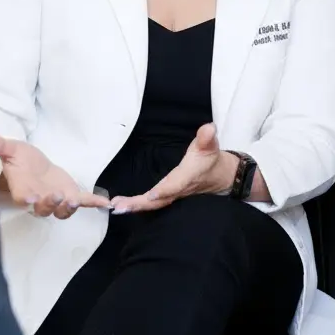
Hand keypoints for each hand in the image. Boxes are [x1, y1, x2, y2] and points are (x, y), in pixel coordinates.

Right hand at [0, 133, 109, 218]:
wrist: (35, 168)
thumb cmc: (21, 161)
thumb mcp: (11, 149)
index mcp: (22, 189)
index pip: (22, 197)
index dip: (25, 198)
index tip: (28, 197)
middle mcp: (39, 200)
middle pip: (43, 208)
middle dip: (49, 204)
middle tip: (56, 196)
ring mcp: (57, 201)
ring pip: (61, 210)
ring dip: (68, 208)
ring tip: (75, 201)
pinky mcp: (71, 197)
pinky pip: (83, 202)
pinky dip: (94, 203)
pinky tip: (106, 203)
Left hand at [109, 123, 236, 213]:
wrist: (218, 176)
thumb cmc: (209, 158)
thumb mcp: (210, 145)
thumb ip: (206, 137)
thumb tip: (209, 128)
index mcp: (187, 176)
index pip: (176, 184)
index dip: (165, 190)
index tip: (151, 195)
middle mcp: (178, 189)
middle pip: (159, 200)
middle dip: (140, 204)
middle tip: (119, 206)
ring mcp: (172, 196)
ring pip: (153, 204)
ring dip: (135, 206)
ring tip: (116, 206)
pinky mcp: (167, 197)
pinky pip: (151, 204)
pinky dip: (137, 206)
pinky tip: (121, 206)